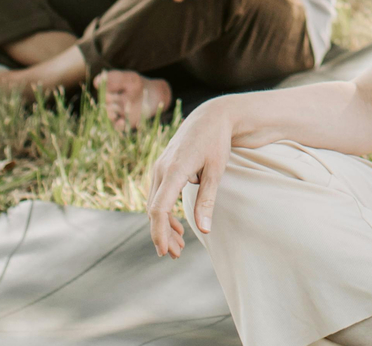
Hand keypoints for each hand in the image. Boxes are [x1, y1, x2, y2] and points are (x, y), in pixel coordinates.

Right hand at [146, 101, 234, 257]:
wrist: (211, 116)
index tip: (164, 251)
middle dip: (163, 234)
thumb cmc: (216, 142)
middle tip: (176, 255)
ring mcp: (160, 167)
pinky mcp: (163, 168)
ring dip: (165, 226)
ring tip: (178, 248)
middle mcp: (161, 169)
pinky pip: (160, 195)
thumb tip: (204, 230)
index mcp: (174, 170)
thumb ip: (207, 200)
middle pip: (155, 210)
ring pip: (156, 204)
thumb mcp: (216, 171)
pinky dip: (165, 213)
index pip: (159, 208)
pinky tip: (177, 227)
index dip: (159, 232)